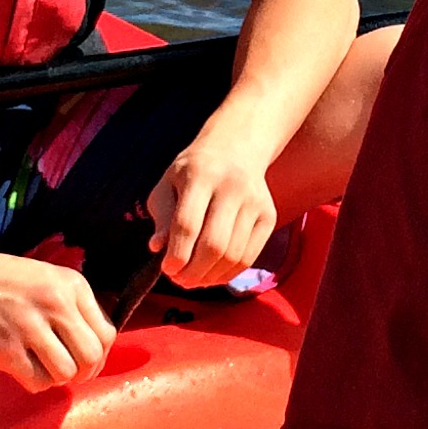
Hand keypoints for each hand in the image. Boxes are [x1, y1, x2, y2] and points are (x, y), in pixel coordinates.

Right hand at [0, 242, 111, 390]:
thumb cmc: (0, 278)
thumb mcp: (47, 279)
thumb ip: (73, 307)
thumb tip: (95, 346)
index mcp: (72, 284)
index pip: (107, 333)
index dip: (99, 354)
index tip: (85, 360)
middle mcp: (57, 304)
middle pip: (92, 357)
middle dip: (84, 373)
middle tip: (68, 372)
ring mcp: (32, 327)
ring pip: (67, 373)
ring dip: (57, 378)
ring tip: (42, 367)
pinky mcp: (8, 350)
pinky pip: (38, 382)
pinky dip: (35, 383)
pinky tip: (24, 369)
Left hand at [145, 132, 280, 288]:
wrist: (236, 149)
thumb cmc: (193, 172)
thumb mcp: (168, 184)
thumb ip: (161, 216)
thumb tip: (158, 248)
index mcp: (200, 175)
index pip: (188, 223)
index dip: (177, 253)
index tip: (167, 269)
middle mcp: (232, 187)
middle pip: (214, 244)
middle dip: (194, 271)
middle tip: (180, 280)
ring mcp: (254, 202)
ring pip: (233, 255)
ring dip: (210, 277)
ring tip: (193, 279)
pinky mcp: (269, 216)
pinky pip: (249, 257)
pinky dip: (229, 274)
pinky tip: (212, 275)